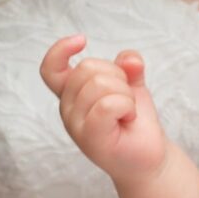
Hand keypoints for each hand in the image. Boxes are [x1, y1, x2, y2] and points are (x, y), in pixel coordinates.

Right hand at [41, 35, 167, 180]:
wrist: (148, 157)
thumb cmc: (135, 121)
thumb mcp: (133, 85)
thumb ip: (129, 66)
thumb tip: (129, 59)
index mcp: (71, 93)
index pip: (50, 69)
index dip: (59, 50)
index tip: (82, 40)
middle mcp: (68, 108)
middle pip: (87, 68)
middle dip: (117, 75)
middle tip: (125, 99)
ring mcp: (76, 125)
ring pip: (100, 84)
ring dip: (125, 94)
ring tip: (127, 112)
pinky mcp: (90, 138)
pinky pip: (108, 104)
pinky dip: (127, 106)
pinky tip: (129, 118)